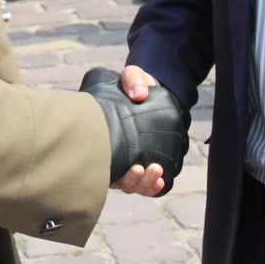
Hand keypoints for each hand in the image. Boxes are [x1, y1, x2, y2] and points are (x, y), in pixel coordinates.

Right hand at [80, 67, 188, 194]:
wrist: (152, 93)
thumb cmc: (136, 87)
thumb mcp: (132, 77)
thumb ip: (133, 79)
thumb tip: (139, 94)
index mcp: (105, 138)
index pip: (103, 162)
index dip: (113, 169)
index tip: (127, 164)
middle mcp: (114, 155)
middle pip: (118, 180)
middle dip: (130, 181)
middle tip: (139, 168)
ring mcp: (129, 163)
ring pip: (132, 185)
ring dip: (143, 183)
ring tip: (156, 170)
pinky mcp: (146, 164)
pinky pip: (146, 184)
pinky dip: (152, 186)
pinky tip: (160, 180)